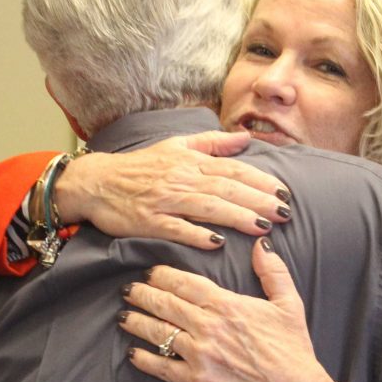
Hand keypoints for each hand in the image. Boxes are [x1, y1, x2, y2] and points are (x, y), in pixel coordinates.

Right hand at [56, 131, 290, 247]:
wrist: (96, 182)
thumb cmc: (140, 167)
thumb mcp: (176, 146)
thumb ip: (213, 143)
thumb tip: (246, 138)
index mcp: (190, 161)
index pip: (233, 169)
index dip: (260, 181)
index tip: (284, 192)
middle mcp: (181, 178)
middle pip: (227, 189)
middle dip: (258, 200)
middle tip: (285, 212)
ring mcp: (165, 200)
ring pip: (207, 207)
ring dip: (237, 216)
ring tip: (263, 226)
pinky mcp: (149, 221)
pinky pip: (176, 228)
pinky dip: (196, 234)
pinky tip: (217, 243)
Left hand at [119, 241, 337, 381]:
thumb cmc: (293, 349)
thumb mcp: (289, 304)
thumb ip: (272, 271)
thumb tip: (260, 245)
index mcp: (226, 305)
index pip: (183, 283)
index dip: (161, 275)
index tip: (150, 272)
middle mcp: (207, 327)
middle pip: (164, 304)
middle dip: (142, 294)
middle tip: (129, 290)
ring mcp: (199, 355)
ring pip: (157, 332)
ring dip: (136, 322)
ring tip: (124, 316)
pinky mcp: (196, 381)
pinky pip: (161, 367)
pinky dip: (144, 359)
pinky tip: (133, 353)